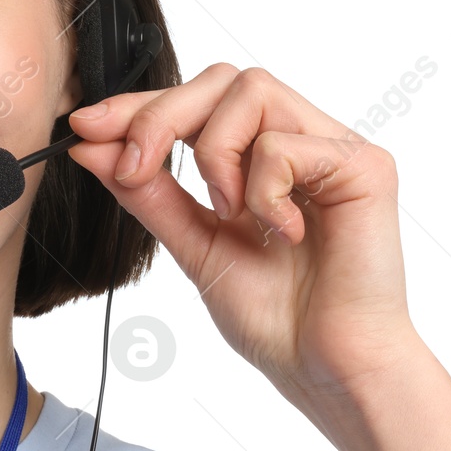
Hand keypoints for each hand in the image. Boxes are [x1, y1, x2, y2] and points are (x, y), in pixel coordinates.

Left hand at [66, 63, 428, 420]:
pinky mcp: (364, 166)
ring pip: (251, 90)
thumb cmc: (278, 319)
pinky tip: (281, 232)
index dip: (140, 106)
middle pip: (221, 79)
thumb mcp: (192, 246)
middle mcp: (301, 141)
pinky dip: (262, 189)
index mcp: (261, 158)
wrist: (327, 371)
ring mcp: (333, 149)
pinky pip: (284, 142)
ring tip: (229, 213)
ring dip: (215, 153)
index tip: (86, 127)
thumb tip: (90, 146)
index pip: (197, 101)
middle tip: (134, 168)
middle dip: (162, 115)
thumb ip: (147, 193)